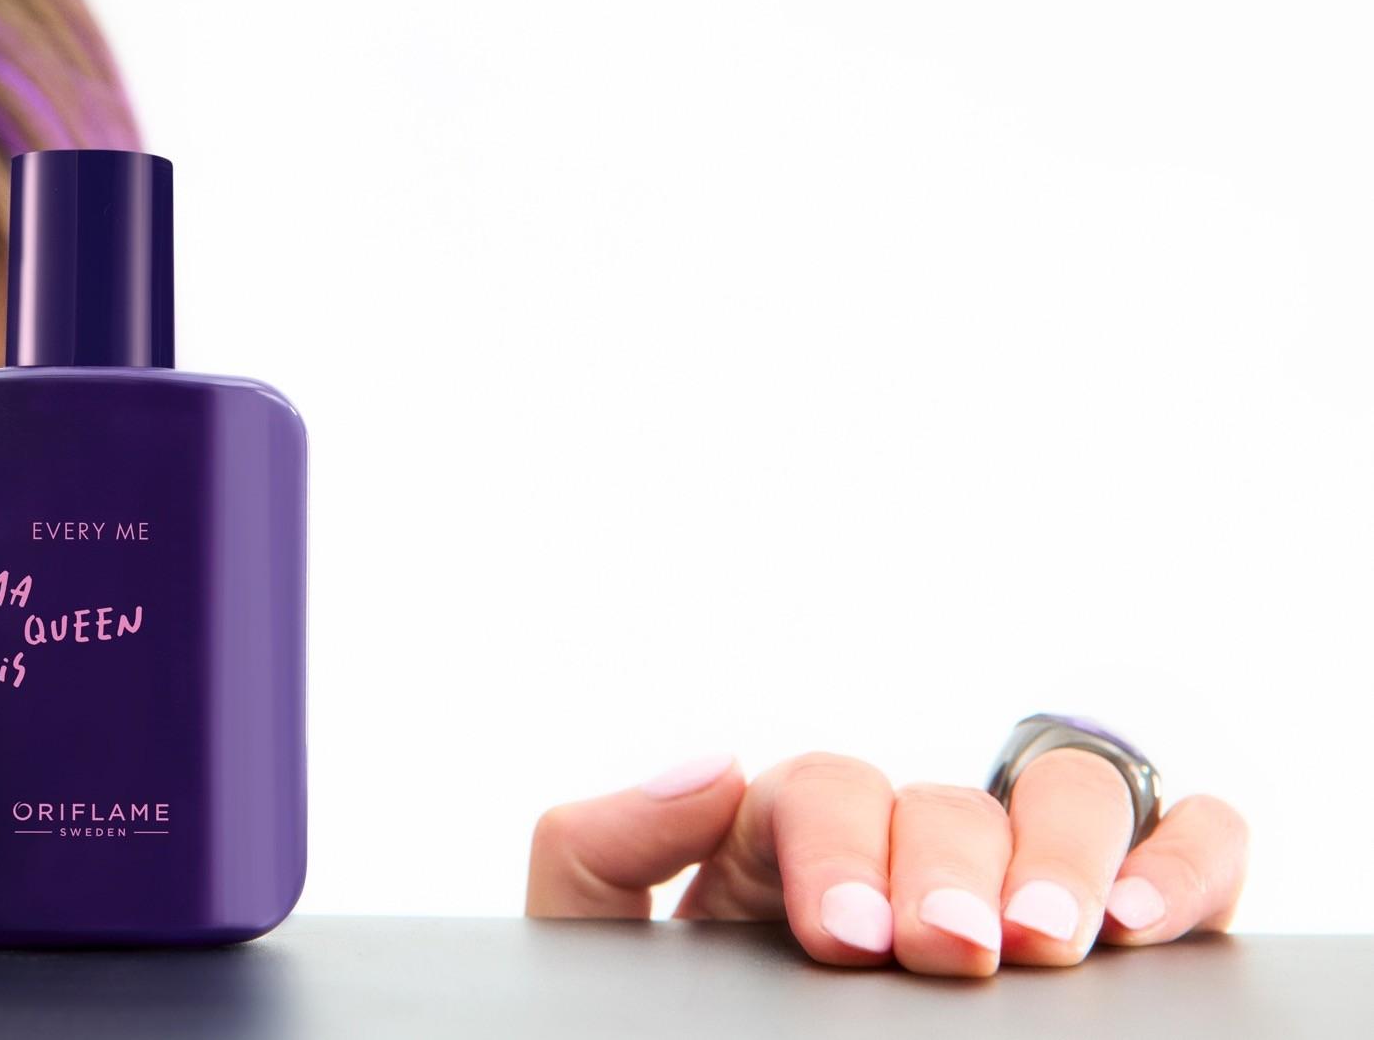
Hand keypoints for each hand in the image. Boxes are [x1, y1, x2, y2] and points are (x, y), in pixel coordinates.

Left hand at [526, 750, 1246, 975]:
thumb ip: (602, 849)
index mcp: (787, 843)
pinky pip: (1186, 846)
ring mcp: (1011, 874)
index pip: (827, 789)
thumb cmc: (668, 1017)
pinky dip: (1186, 860)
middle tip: (955, 950)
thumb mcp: (594, 938)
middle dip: (955, 866)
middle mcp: (907, 846)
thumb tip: (708, 766)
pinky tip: (1147, 926)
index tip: (846, 940)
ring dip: (1068, 856)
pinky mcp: (1111, 920)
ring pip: (1068, 799)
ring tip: (1053, 940)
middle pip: (951, 796)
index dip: (842, 846)